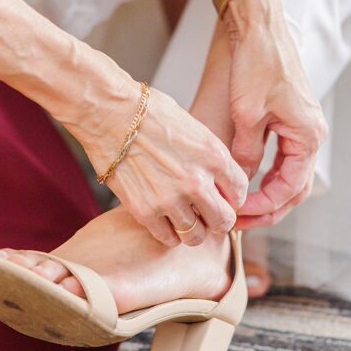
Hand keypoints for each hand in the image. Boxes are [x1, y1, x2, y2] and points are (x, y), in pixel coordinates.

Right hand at [83, 82, 247, 247]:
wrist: (110, 113)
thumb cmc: (149, 112)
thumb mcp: (194, 128)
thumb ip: (210, 157)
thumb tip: (219, 179)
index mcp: (214, 156)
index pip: (240, 192)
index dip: (233, 196)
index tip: (223, 196)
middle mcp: (197, 181)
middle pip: (224, 221)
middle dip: (219, 219)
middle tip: (208, 214)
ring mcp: (171, 199)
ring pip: (196, 236)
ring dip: (193, 229)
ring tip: (184, 218)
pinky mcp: (145, 210)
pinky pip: (167, 238)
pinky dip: (168, 233)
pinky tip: (163, 219)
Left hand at [224, 0, 327, 226]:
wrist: (260, 27)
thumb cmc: (257, 64)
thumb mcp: (247, 114)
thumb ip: (246, 153)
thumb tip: (240, 185)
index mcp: (308, 135)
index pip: (290, 188)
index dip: (263, 207)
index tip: (237, 215)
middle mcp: (312, 134)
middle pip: (296, 188)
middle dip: (269, 209)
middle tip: (239, 223)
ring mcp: (304, 126)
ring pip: (290, 174)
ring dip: (269, 194)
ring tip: (242, 208)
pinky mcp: (292, 118)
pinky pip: (285, 157)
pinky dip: (269, 174)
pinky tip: (247, 181)